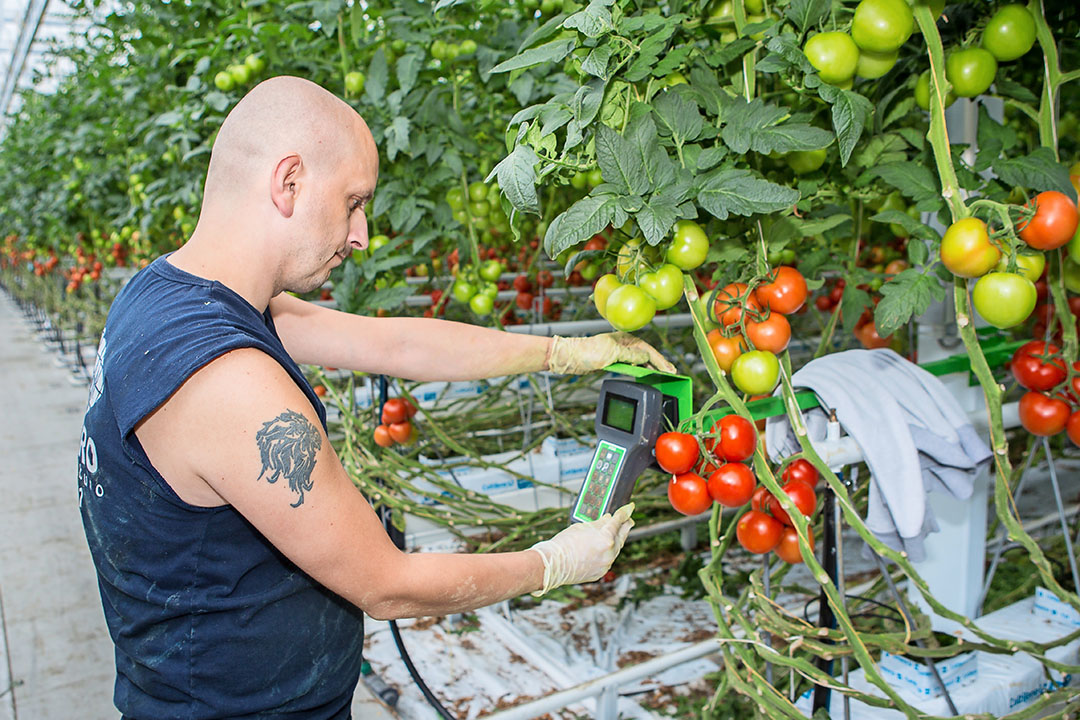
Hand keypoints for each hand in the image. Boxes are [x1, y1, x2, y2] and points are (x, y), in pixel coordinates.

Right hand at [528, 503, 634, 595]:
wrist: (553, 565)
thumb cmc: (564, 544)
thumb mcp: (582, 527)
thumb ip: (599, 523)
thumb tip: (608, 519)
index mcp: (606, 538)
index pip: (618, 521)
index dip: (624, 512)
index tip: (629, 508)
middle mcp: (609, 552)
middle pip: (622, 536)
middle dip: (625, 526)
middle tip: (628, 519)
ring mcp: (606, 564)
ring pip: (616, 549)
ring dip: (616, 539)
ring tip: (615, 532)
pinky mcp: (601, 572)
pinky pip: (608, 559)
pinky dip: (608, 552)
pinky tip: (604, 547)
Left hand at [547, 333, 675, 374]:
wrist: (571, 358)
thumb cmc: (588, 351)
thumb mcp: (612, 352)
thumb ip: (630, 354)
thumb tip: (645, 356)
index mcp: (625, 339)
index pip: (647, 349)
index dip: (659, 360)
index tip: (669, 369)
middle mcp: (623, 344)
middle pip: (646, 354)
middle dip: (659, 363)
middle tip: (671, 373)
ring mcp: (618, 353)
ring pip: (639, 360)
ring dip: (650, 367)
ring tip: (662, 375)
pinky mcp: (613, 361)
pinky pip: (631, 366)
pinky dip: (639, 370)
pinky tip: (645, 374)